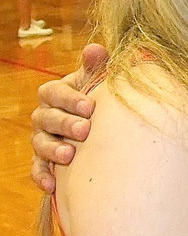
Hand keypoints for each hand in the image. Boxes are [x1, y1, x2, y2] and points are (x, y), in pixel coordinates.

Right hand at [30, 42, 106, 192]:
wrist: (101, 129)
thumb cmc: (98, 100)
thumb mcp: (97, 83)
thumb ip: (96, 67)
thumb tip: (95, 48)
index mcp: (55, 94)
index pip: (53, 93)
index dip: (69, 99)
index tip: (89, 106)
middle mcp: (45, 116)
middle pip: (47, 118)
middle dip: (65, 124)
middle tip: (85, 130)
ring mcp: (42, 139)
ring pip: (41, 144)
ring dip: (53, 150)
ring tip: (70, 156)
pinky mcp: (44, 161)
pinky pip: (38, 169)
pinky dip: (43, 177)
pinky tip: (52, 186)